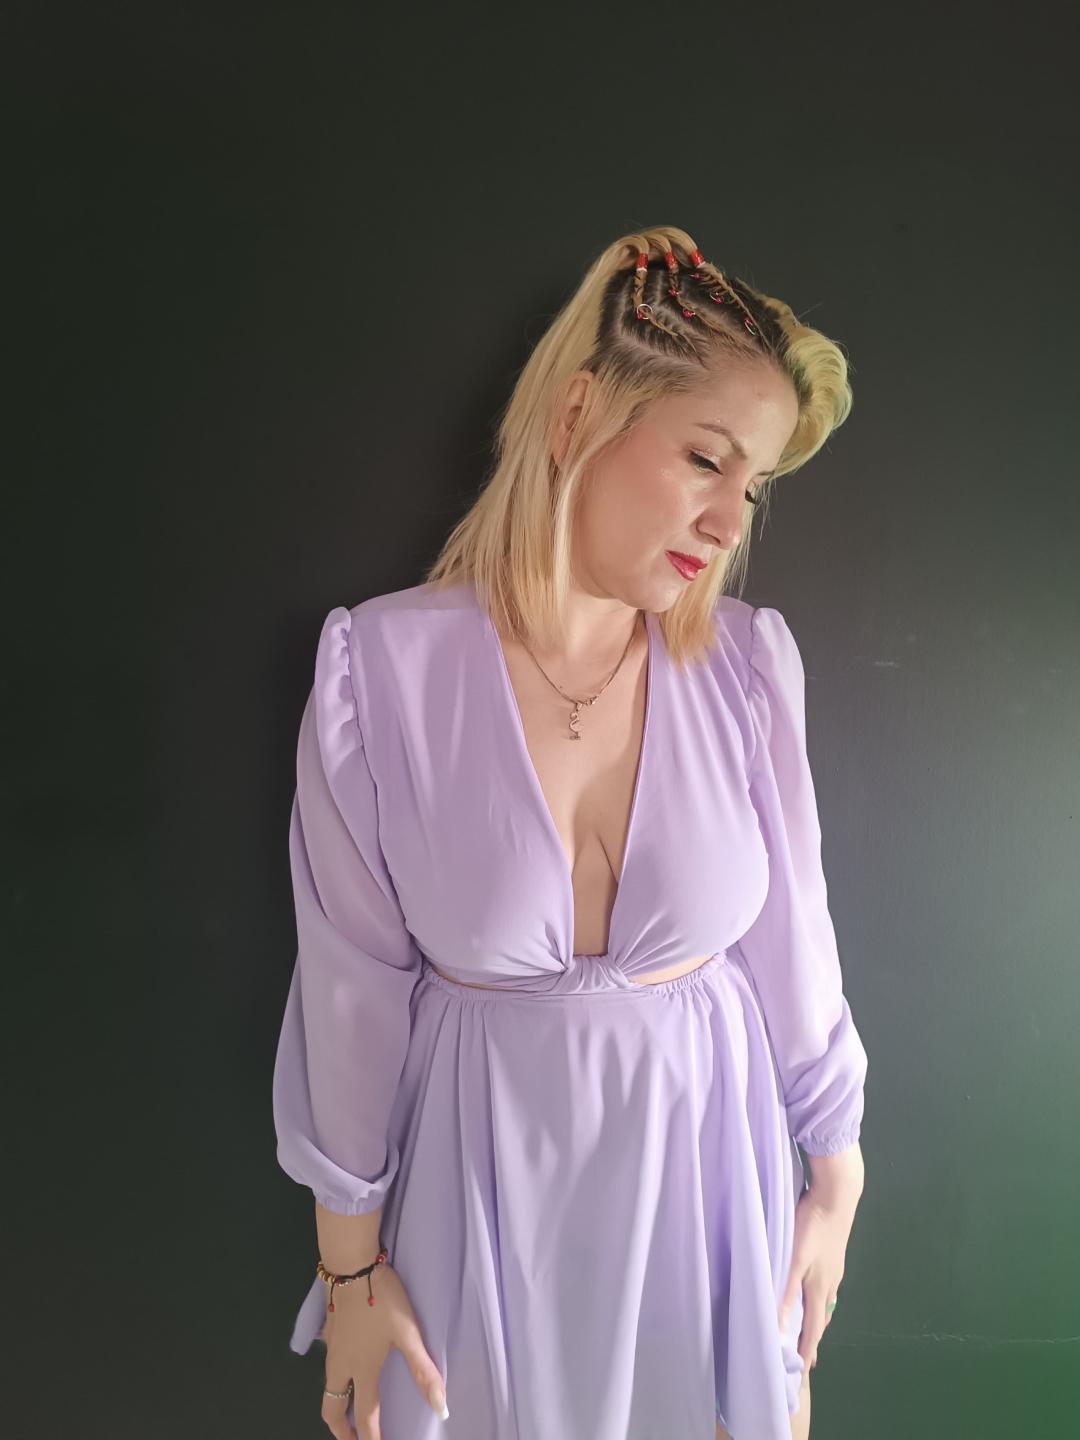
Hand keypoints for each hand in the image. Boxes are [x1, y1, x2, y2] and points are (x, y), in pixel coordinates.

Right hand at [320, 1261, 448, 1438]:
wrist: (352, 1267)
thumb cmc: (382, 1300)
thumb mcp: (408, 1333)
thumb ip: (423, 1371)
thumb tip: (441, 1408)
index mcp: (362, 1371)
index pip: (365, 1417)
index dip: (372, 1439)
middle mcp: (341, 1366)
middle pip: (332, 1411)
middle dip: (342, 1431)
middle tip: (356, 1439)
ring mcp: (331, 1349)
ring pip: (327, 1390)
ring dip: (337, 1408)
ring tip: (351, 1412)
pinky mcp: (329, 1333)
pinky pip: (328, 1368)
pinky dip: (335, 1383)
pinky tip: (347, 1370)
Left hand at [778, 1182, 860, 1373]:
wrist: (838, 1196)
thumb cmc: (813, 1225)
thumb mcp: (795, 1258)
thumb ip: (786, 1289)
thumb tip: (780, 1324)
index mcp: (820, 1287)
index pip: (815, 1327)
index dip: (808, 1348)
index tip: (804, 1370)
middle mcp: (831, 1283)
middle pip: (822, 1318)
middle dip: (813, 1337)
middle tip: (805, 1356)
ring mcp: (835, 1269)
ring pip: (825, 1302)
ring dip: (817, 1318)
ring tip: (809, 1329)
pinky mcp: (835, 1256)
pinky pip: (827, 1288)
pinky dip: (819, 1299)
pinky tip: (814, 1292)